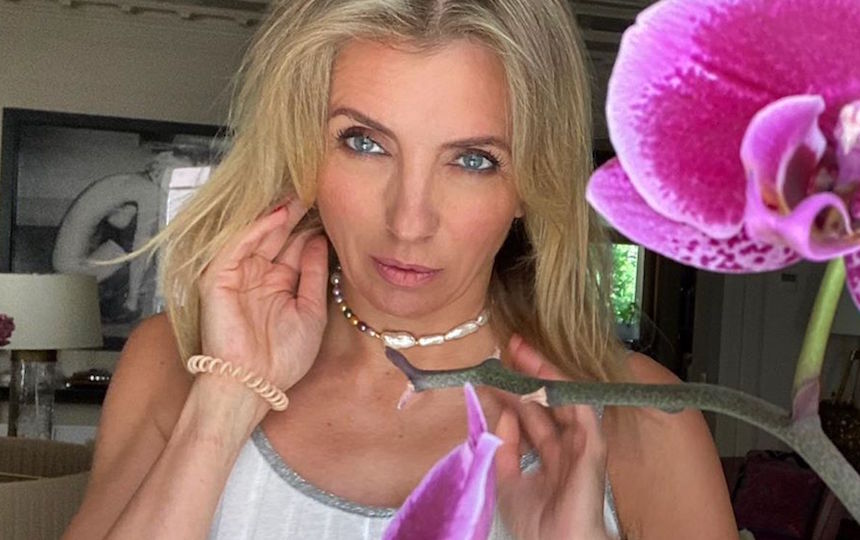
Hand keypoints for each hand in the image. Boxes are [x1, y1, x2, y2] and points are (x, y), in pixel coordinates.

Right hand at [198, 197, 328, 393]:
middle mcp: (258, 276)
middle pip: (276, 237)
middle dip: (293, 215)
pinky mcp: (218, 279)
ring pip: (256, 236)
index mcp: (278, 284)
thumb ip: (315, 274)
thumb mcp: (311, 311)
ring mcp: (237, 276)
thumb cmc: (283, 358)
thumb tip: (319, 241)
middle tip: (313, 191)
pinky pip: (236, 247)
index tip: (328, 207)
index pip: (293, 247)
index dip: (308, 227)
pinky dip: (255, 230)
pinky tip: (277, 217)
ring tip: (297, 196)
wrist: (255, 384)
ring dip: (275, 216)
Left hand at [495, 334, 610, 539]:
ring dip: (543, 372)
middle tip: (509, 348)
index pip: (531, 417)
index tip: (495, 374)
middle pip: (547, 403)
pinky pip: (580, 409)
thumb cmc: (538, 525)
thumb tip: (503, 412)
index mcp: (551, 458)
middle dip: (527, 374)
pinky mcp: (592, 446)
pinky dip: (564, 389)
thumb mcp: (507, 480)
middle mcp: (567, 447)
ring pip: (563, 399)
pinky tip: (546, 370)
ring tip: (523, 350)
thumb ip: (504, 446)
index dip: (514, 394)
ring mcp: (581, 445)